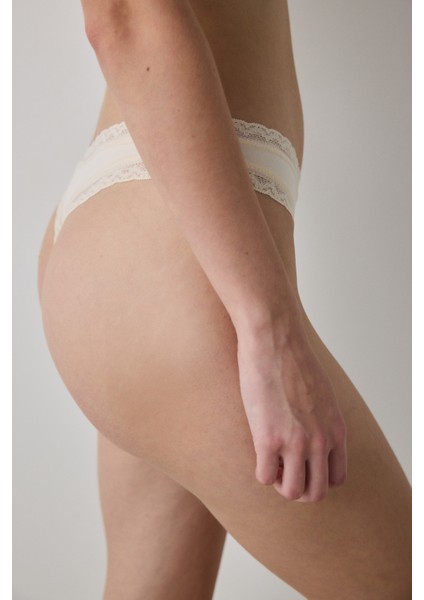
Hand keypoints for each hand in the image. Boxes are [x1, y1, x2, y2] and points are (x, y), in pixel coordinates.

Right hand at [236, 317, 346, 502]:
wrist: (274, 339)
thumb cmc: (293, 359)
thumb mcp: (323, 393)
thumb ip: (322, 418)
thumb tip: (311, 430)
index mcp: (336, 430)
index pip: (336, 478)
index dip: (316, 477)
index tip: (300, 465)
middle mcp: (321, 441)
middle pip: (315, 492)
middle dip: (298, 487)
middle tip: (282, 469)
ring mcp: (296, 443)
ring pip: (292, 492)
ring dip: (278, 483)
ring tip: (269, 462)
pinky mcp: (268, 439)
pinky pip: (264, 477)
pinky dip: (260, 471)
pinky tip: (257, 451)